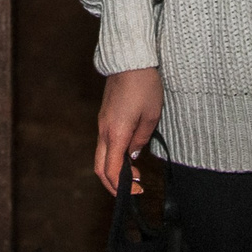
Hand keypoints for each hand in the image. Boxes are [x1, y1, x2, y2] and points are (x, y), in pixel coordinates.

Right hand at [95, 67, 162, 193]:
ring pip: (101, 156)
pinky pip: (105, 143)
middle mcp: (104, 130)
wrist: (130, 60)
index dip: (122, 186)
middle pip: (100, 167)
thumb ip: (141, 139)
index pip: (112, 170)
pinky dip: (113, 157)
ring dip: (113, 170)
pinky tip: (128, 156)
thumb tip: (132, 156)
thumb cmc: (144, 86)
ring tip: (134, 175)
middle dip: (113, 184)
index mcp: (116, 133)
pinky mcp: (105, 117)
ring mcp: (102, 123)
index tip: (137, 190)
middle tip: (132, 190)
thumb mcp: (151, 115)